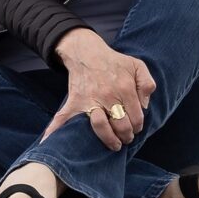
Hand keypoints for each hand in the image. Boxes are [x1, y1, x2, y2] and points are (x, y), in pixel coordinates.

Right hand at [41, 28, 156, 150]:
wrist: (87, 52)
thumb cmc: (114, 61)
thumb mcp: (137, 65)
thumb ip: (147, 84)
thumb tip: (145, 105)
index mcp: (125, 88)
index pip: (137, 117)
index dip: (138, 126)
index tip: (136, 129)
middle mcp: (108, 95)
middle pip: (121, 126)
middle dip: (126, 136)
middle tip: (126, 138)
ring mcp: (91, 99)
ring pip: (101, 127)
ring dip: (110, 140)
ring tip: (114, 145)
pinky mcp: (76, 101)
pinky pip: (64, 117)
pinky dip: (56, 130)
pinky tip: (51, 141)